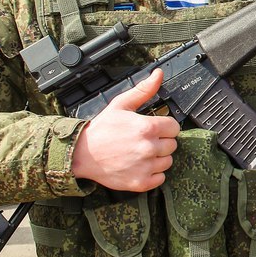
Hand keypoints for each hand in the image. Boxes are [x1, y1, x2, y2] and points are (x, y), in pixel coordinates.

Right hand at [70, 70, 178, 191]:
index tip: (154, 128)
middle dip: (161, 141)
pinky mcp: (140, 182)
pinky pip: (160, 178)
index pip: (174, 127)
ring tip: (140, 153)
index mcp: (147, 127)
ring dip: (158, 158)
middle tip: (144, 140)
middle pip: (172, 145)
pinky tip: (140, 166)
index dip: (165, 126)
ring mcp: (145, 166)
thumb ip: (144, 90)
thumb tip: (159, 74)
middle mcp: (149, 148)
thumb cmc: (102, 129)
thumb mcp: (121, 104)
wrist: (81, 154)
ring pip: (167, 161)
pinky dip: (153, 174)